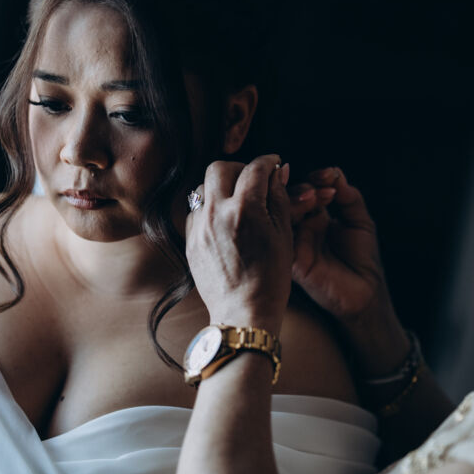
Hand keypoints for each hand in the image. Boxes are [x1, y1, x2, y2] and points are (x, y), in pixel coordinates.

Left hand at [185, 155, 293, 333]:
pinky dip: (210, 208)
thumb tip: (277, 172)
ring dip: (221, 187)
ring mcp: (199, 226)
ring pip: (203, 187)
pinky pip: (196, 211)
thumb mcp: (284, 235)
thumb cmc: (270, 278)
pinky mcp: (190, 240)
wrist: (243, 312)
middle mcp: (217, 213)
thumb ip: (279, 198)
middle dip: (239, 167)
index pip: (255, 168)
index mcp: (245, 210)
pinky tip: (224, 221)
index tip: (273, 163)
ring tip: (237, 200)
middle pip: (220, 167)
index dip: (267, 161)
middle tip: (252, 179)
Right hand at [290, 168, 389, 321]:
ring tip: (316, 197)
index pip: (307, 190)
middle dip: (305, 187)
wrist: (366, 293)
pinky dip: (290, 220)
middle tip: (321, 187)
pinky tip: (305, 214)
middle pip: (291, 198)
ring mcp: (295, 243)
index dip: (316, 179)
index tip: (329, 176)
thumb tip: (335, 174)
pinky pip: (282, 237)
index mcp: (316, 217)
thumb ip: (350, 197)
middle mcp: (302, 228)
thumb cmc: (363, 260)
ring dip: (296, 200)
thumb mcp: (361, 221)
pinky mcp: (292, 259)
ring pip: (282, 214)